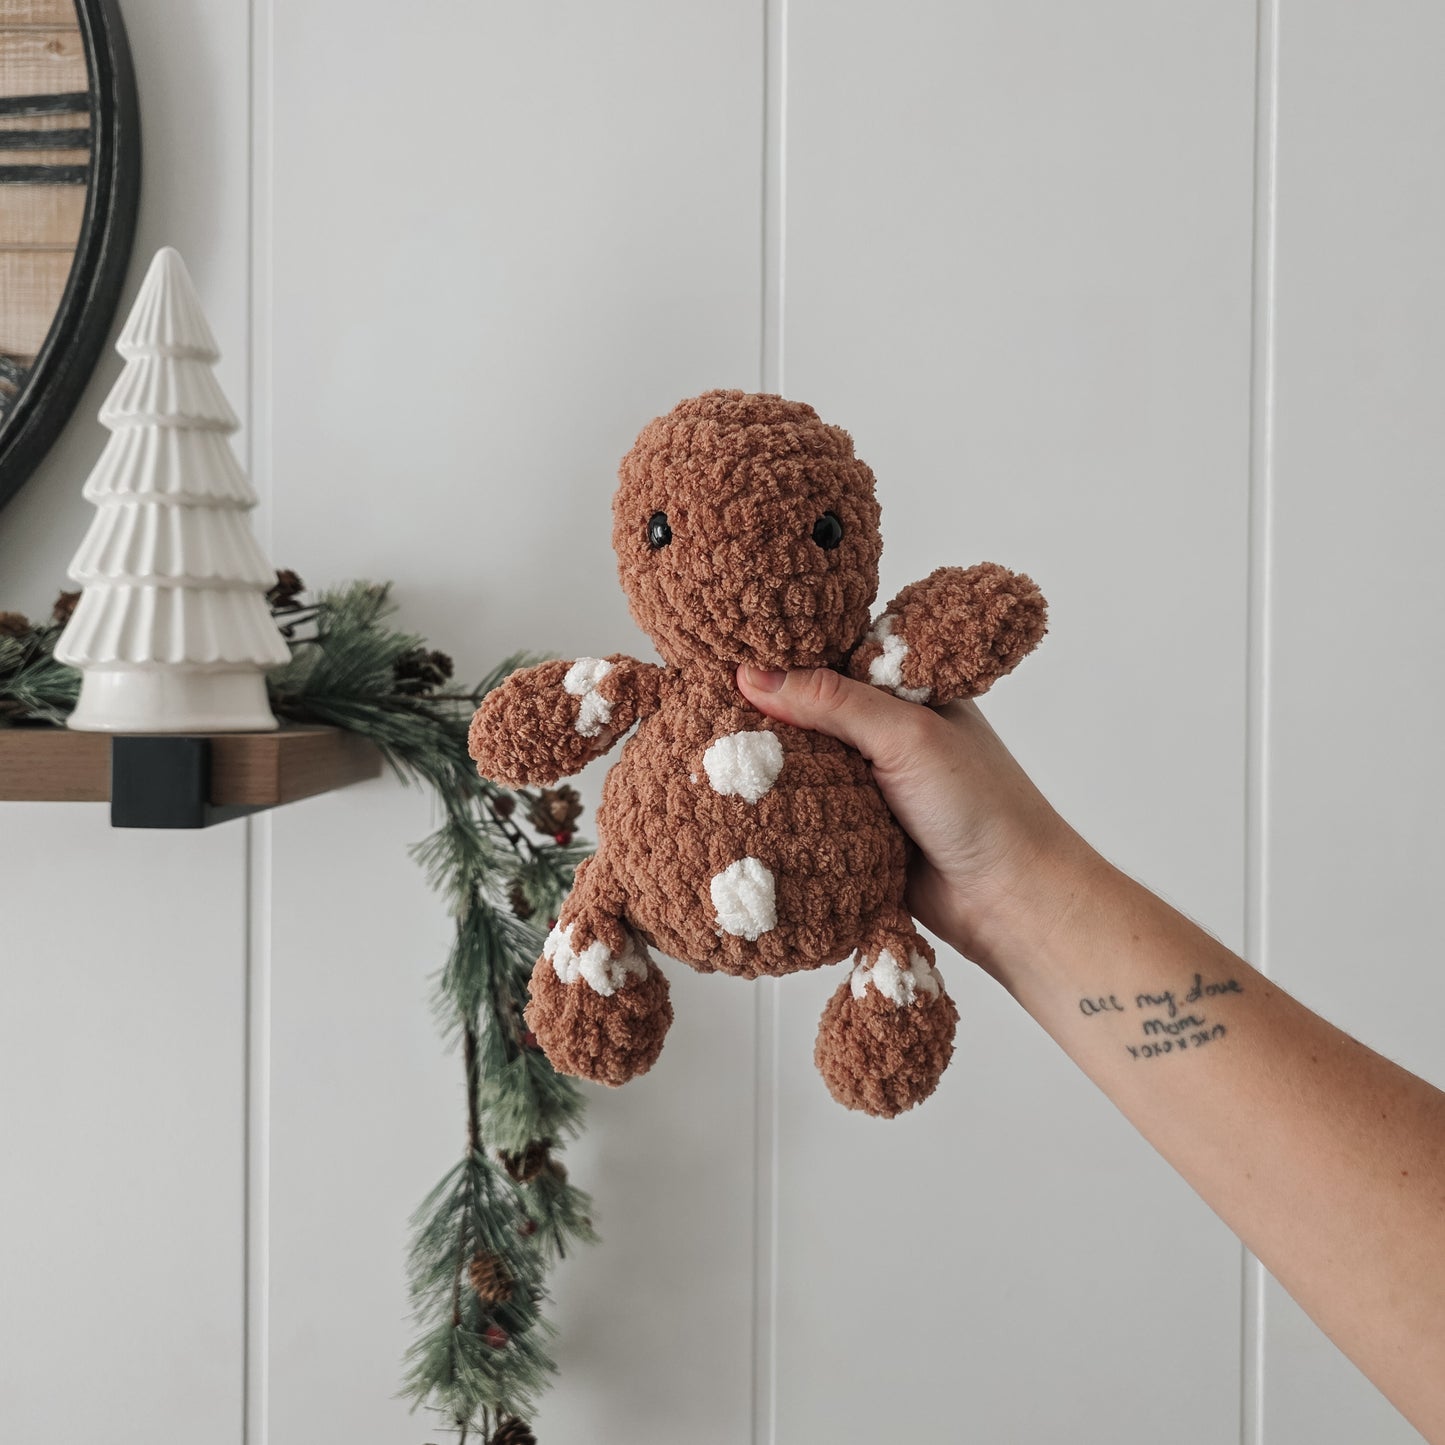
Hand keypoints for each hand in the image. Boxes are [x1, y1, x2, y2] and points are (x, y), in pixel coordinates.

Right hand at [736, 664, 1094, 978]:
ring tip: (704, 753)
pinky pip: (802, 817)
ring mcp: (867, 785)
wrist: (1010, 903)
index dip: (781, 657)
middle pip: (805, 715)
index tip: (723, 653)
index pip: (829, 660)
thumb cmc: (983, 806)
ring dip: (765, 771)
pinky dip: (776, 815)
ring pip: (798, 768)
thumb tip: (753, 675)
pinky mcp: (852, 833)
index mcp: (904, 692)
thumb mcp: (906, 735)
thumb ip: (832, 701)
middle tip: (699, 708)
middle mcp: (883, 734)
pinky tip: (735, 806)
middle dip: (762, 717)